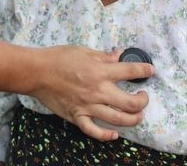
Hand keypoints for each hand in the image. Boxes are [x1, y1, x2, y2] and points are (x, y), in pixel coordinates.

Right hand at [32, 46, 150, 140]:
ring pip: (118, 120)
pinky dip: (106, 135)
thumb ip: (104, 56)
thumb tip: (119, 55)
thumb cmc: (59, 58)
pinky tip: (114, 134)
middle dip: (143, 102)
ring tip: (136, 115)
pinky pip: (94, 131)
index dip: (144, 70)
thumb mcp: (83, 51)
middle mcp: (98, 91)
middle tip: (143, 97)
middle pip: (131, 103)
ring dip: (133, 119)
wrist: (37, 72)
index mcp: (100, 72)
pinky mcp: (77, 116)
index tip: (150, 71)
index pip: (130, 71)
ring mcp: (88, 106)